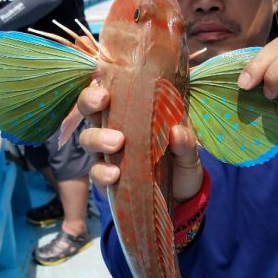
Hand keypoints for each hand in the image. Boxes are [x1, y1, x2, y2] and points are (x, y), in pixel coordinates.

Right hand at [78, 85, 202, 201]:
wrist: (181, 197)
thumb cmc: (180, 161)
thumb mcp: (189, 151)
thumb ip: (186, 142)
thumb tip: (177, 131)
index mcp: (133, 112)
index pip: (110, 89)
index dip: (101, 81)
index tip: (105, 80)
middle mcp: (114, 128)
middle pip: (90, 109)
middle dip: (89, 102)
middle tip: (103, 102)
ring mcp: (107, 154)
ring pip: (88, 138)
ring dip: (97, 137)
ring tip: (117, 143)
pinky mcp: (106, 179)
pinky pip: (96, 172)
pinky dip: (102, 172)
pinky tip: (114, 174)